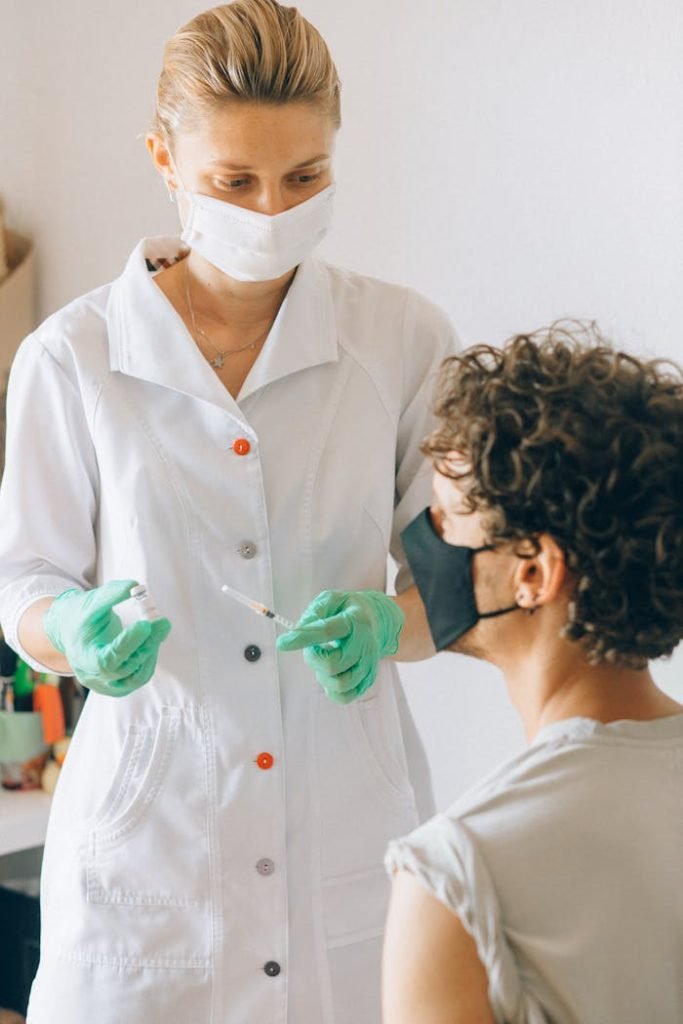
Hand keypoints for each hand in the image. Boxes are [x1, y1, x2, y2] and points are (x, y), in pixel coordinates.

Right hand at [43, 580, 170, 696]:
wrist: (71, 632)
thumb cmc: (81, 616)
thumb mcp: (90, 602)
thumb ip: (111, 594)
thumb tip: (136, 586)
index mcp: (83, 657)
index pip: (108, 658)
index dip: (128, 643)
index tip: (145, 625)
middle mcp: (93, 676)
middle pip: (126, 668)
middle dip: (147, 644)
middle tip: (163, 623)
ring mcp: (106, 685)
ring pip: (136, 676)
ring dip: (151, 651)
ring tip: (157, 629)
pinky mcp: (118, 687)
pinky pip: (139, 678)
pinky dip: (149, 660)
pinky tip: (152, 642)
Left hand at [276, 590, 403, 703]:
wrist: (377, 621)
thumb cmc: (348, 610)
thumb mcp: (331, 600)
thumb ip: (314, 613)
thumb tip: (297, 632)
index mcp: (355, 621)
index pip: (326, 631)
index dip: (302, 638)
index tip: (282, 642)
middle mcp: (365, 645)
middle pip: (331, 664)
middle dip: (313, 658)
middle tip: (313, 647)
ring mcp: (368, 665)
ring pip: (339, 684)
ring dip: (322, 675)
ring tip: (324, 660)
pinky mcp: (367, 680)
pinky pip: (345, 696)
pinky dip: (331, 689)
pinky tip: (330, 674)